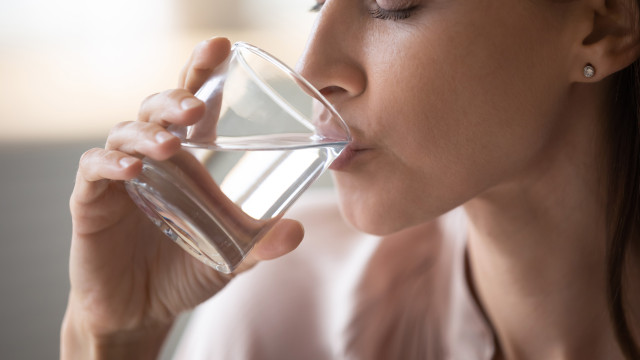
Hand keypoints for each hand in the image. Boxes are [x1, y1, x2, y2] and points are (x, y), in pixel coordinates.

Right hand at [61, 37, 303, 358]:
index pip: (193, 105)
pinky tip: (129, 169)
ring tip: (169, 145)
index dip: (202, 72)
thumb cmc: (186, 269)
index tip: (221, 46)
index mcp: (189, 159)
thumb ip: (262, 244)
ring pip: (125, 131)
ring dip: (147, 132)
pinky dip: (109, 164)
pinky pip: (93, 171)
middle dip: (175, 98)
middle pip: (157, 108)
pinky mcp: (92, 202)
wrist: (143, 310)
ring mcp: (121, 177)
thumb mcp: (232, 255)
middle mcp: (154, 159)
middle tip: (195, 106)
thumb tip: (297, 231)